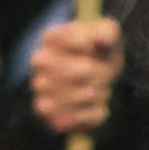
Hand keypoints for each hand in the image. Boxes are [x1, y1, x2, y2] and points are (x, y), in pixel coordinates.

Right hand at [27, 10, 119, 139]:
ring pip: (80, 95)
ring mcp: (39, 86)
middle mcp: (39, 60)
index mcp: (52, 37)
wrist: (96, 81)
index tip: (102, 49)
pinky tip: (95, 107)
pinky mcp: (44, 111)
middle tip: (106, 75)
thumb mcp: (109, 37)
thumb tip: (101, 40)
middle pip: (82, 70)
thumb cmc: (100, 55)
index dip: (94, 48)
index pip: (75, 39)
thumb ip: (107, 32)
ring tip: (100, 90)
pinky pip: (75, 117)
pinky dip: (92, 114)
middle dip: (102, 75)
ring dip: (98, 94)